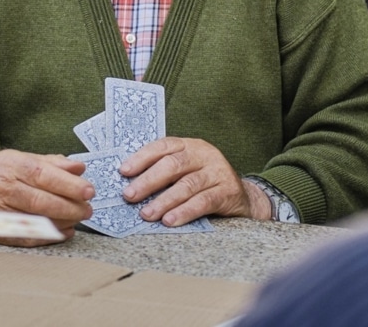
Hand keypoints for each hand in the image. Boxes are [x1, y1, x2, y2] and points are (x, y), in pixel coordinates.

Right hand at [0, 149, 93, 245]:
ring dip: (62, 222)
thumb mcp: (24, 158)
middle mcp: (1, 188)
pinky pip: (27, 237)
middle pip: (40, 201)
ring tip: (78, 218)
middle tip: (88, 209)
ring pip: (35, 221)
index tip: (88, 190)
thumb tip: (79, 169)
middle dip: (69, 206)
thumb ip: (53, 163)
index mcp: (10, 166)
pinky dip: (50, 236)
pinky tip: (65, 231)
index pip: (42, 175)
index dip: (68, 184)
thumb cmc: (2, 170)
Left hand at [118, 137, 270, 226]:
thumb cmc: (204, 184)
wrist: (244, 197)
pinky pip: (203, 202)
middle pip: (173, 164)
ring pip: (187, 185)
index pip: (163, 146)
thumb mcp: (186, 170)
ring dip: (164, 201)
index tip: (123, 171)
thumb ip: (163, 172)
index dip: (142, 157)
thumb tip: (128, 183)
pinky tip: (170, 221)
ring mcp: (218, 172)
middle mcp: (205, 155)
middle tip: (129, 195)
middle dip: (148, 181)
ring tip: (146, 214)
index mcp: (190, 145)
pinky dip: (185, 212)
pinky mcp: (228, 192)